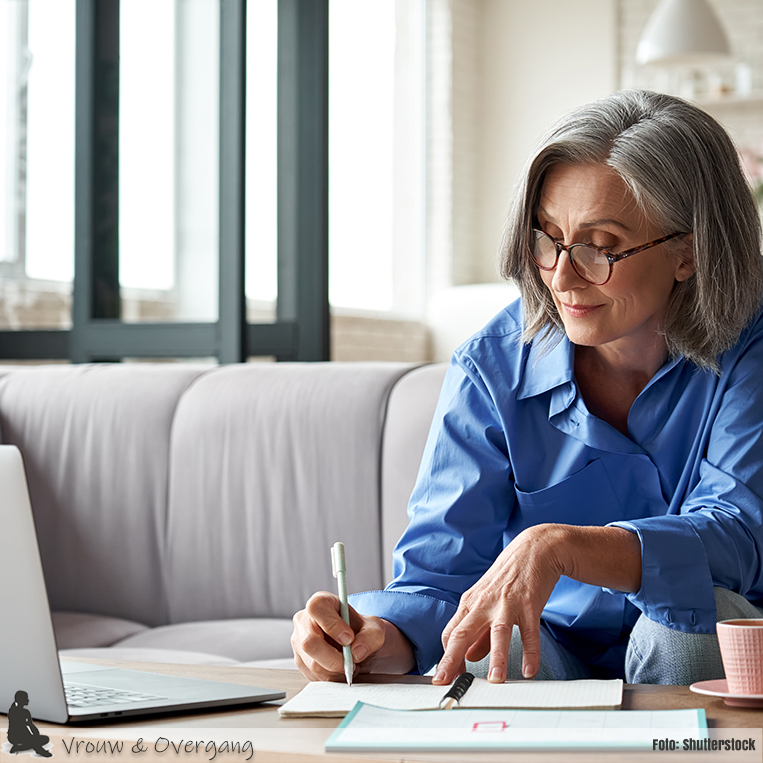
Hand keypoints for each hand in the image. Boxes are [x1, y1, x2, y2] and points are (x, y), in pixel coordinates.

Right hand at [291, 591, 415, 680]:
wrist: (358, 644)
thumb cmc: (361, 630)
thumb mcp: (374, 628)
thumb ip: (370, 637)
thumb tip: (356, 652)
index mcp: (321, 603)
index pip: (317, 609)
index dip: (332, 625)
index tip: (349, 638)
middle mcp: (304, 620)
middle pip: (309, 642)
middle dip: (334, 658)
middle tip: (352, 662)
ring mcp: (298, 642)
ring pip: (312, 663)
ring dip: (336, 670)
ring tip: (350, 665)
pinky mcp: (300, 661)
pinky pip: (314, 676)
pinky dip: (332, 677)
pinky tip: (341, 669)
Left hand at [434, 524, 565, 684]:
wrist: (534, 549)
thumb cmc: (508, 577)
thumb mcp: (487, 600)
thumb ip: (478, 631)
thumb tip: (468, 657)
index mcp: (470, 602)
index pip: (450, 633)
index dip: (446, 656)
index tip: (445, 678)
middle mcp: (484, 603)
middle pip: (463, 632)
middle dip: (452, 659)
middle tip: (445, 682)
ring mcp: (507, 603)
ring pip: (498, 633)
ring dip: (496, 658)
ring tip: (495, 681)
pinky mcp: (529, 604)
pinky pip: (530, 632)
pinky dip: (530, 652)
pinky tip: (529, 670)